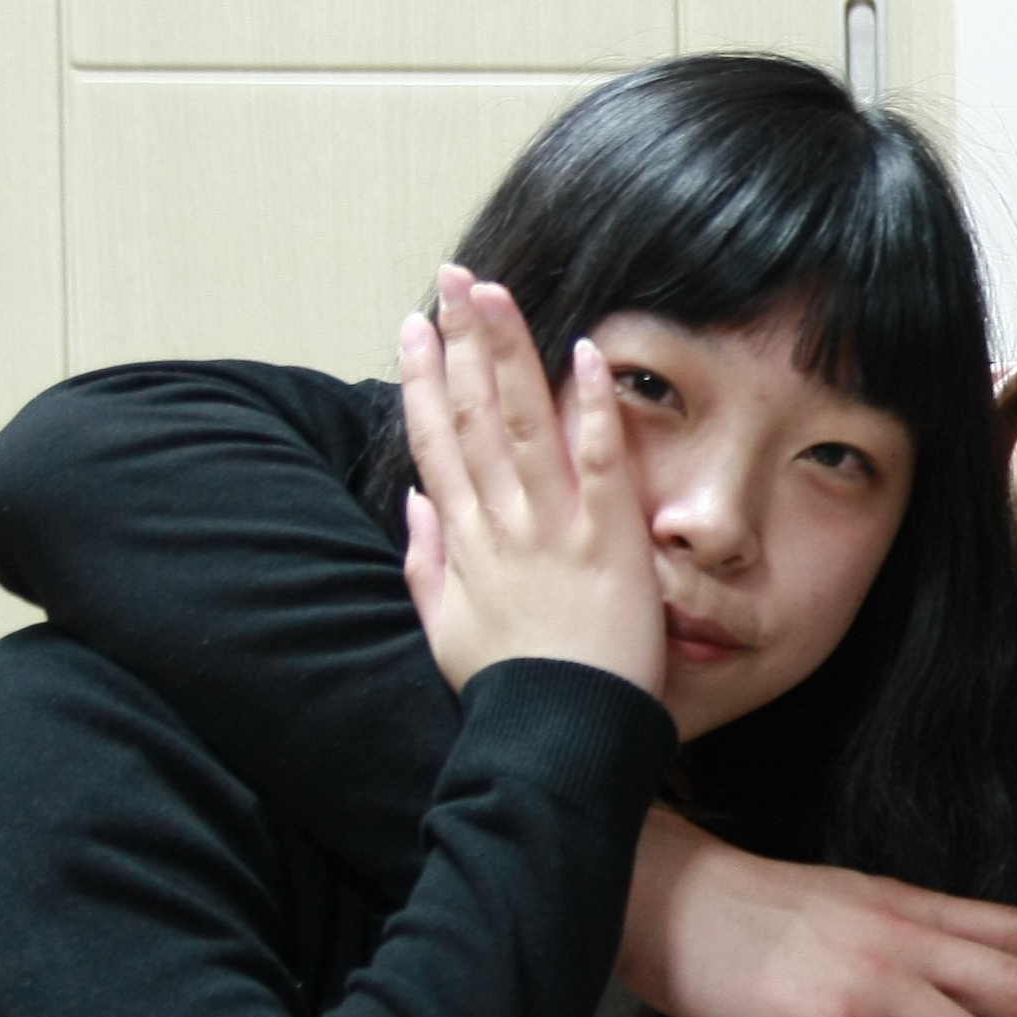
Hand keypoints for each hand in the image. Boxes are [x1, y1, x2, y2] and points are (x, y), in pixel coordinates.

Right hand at [397, 269, 659, 700]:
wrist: (555, 740)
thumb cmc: (508, 692)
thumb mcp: (444, 628)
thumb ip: (425, 561)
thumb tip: (414, 501)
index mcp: (464, 542)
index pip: (436, 443)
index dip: (421, 380)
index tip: (411, 326)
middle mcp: (500, 525)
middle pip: (473, 416)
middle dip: (460, 341)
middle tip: (454, 276)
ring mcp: (551, 530)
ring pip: (523, 424)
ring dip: (508, 353)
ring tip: (497, 292)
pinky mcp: (606, 542)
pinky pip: (599, 464)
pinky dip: (593, 408)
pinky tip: (590, 353)